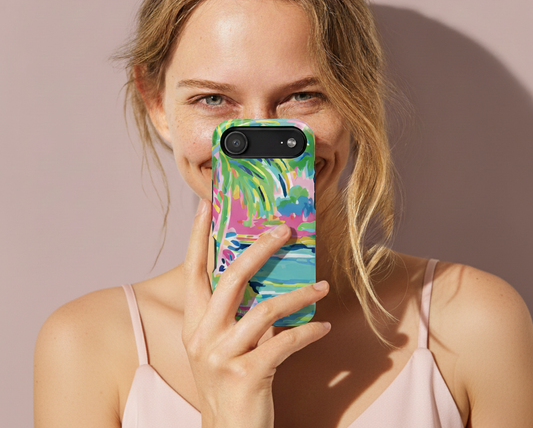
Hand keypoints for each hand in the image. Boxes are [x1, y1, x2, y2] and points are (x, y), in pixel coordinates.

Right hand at [182, 199, 330, 427]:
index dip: (198, 237)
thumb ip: (233, 311)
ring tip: (321, 286)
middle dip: (259, 249)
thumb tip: (263, 273)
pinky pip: (284, 343)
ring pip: (265, 310)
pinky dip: (308, 332)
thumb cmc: (228, 379)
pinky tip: (322, 325)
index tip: (207, 206)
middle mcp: (202, 335)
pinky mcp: (246, 375)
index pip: (193, 270)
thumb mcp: (221, 343)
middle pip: (231, 278)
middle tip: (284, 230)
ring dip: (299, 295)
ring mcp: (221, 356)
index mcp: (194, 322)